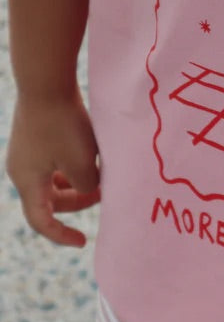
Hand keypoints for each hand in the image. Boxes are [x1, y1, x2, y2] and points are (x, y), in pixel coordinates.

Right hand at [5, 88, 100, 247]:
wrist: (46, 80)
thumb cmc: (64, 124)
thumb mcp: (82, 164)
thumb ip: (86, 187)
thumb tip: (88, 188)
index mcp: (28, 181)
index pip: (41, 221)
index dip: (61, 236)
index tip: (83, 241)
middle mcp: (21, 169)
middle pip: (49, 201)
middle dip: (77, 202)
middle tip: (102, 193)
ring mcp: (26, 152)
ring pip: (53, 182)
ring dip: (76, 184)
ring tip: (99, 174)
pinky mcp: (34, 137)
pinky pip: (53, 164)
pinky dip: (70, 168)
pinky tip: (90, 157)